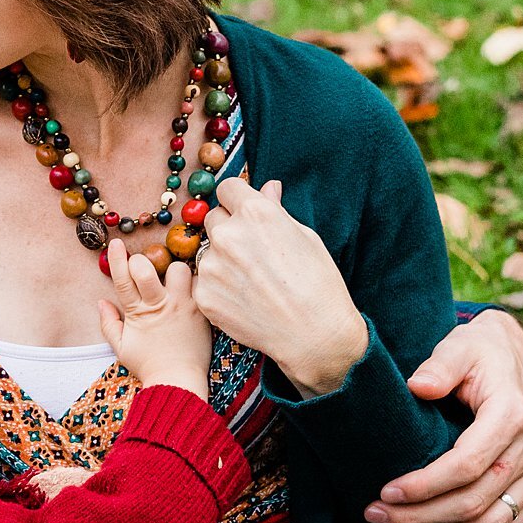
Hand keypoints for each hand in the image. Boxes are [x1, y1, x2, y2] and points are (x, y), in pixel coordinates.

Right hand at [97, 240, 209, 396]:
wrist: (178, 382)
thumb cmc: (149, 366)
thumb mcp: (121, 348)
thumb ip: (109, 323)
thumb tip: (101, 302)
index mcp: (138, 312)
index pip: (123, 279)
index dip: (118, 258)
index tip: (117, 242)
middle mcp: (160, 305)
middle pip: (148, 268)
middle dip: (142, 261)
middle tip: (144, 266)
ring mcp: (182, 306)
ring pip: (179, 270)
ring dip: (174, 270)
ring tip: (173, 280)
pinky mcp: (201, 311)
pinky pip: (201, 284)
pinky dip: (196, 283)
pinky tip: (192, 289)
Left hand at [194, 178, 368, 396]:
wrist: (314, 335)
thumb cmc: (319, 284)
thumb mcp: (305, 237)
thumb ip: (276, 210)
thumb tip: (268, 187)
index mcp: (255, 212)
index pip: (227, 188)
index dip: (237, 200)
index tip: (244, 213)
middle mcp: (228, 234)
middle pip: (214, 217)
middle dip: (229, 229)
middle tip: (252, 253)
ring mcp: (212, 265)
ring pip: (207, 251)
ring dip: (222, 259)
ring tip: (251, 281)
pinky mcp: (203, 294)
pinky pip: (203, 280)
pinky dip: (217, 287)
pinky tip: (242, 299)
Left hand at [362, 311, 522, 522]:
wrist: (512, 357)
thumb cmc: (477, 351)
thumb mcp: (458, 346)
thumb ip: (439, 366)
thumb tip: (416, 387)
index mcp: (513, 415)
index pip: (469, 464)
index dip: (426, 485)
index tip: (386, 491)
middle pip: (477, 501)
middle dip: (422, 517)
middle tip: (376, 515)